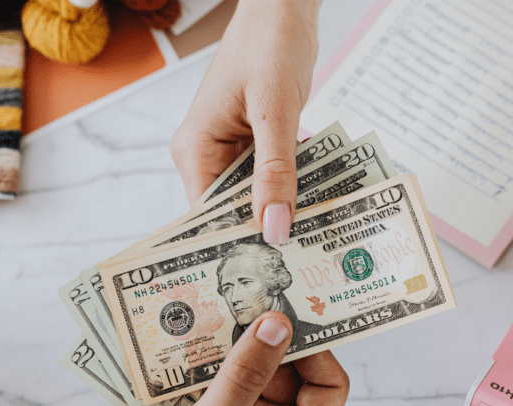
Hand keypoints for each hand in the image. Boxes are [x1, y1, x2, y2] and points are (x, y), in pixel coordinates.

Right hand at [60, 312, 349, 405]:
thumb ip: (245, 374)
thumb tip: (277, 324)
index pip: (328, 387)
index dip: (318, 350)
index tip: (295, 313)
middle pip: (288, 374)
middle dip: (270, 340)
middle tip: (250, 297)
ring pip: (249, 375)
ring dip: (234, 346)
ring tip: (217, 306)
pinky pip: (218, 385)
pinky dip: (206, 363)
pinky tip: (188, 336)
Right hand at [170, 0, 319, 244]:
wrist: (283, 8)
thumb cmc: (269, 45)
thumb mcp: (275, 111)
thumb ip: (275, 172)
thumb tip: (273, 228)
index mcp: (194, 149)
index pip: (208, 217)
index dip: (236, 245)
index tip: (269, 272)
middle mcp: (205, 154)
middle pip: (233, 211)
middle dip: (266, 232)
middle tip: (304, 264)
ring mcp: (231, 149)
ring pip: (256, 197)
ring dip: (284, 212)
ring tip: (316, 242)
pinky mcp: (255, 143)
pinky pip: (272, 177)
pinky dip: (293, 189)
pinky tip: (318, 206)